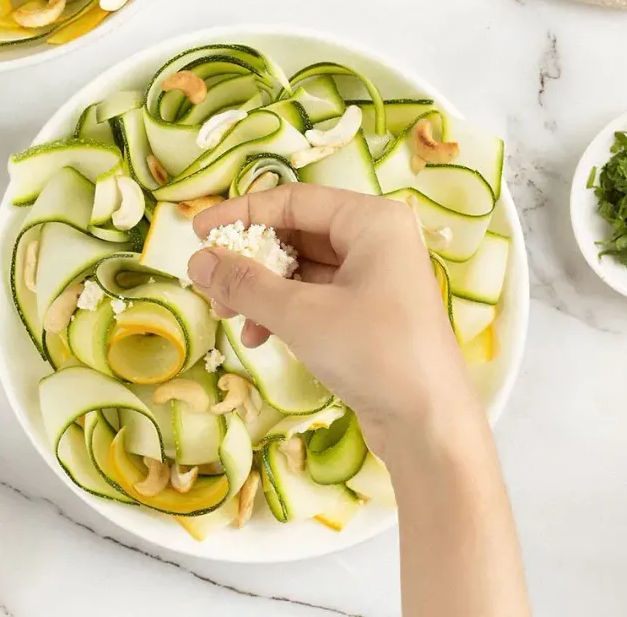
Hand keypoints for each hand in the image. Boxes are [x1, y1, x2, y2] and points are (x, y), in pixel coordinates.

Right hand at [187, 183, 483, 459]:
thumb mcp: (300, 314)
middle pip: (297, 233)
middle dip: (250, 260)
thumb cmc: (373, 353)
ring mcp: (376, 278)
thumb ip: (244, 283)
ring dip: (262, 290)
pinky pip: (315, 296)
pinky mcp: (370, 313)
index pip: (293, 200)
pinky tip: (259, 337)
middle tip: (210, 285)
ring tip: (228, 318)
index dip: (241, 214)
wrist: (429, 425)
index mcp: (372, 220)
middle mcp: (377, 240)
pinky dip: (284, 311)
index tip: (197, 233)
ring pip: (302, 269)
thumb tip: (196, 260)